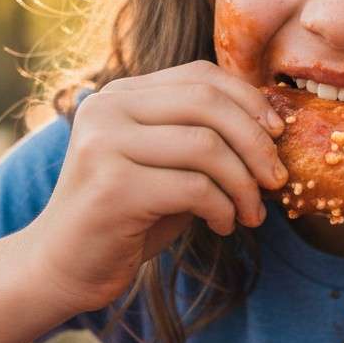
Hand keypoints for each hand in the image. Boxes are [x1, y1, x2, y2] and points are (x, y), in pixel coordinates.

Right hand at [21, 61, 287, 314]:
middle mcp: (107, 109)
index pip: (200, 76)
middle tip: (276, 179)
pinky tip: (223, 226)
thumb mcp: (167, 165)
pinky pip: (195, 188)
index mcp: (121, 94)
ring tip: (251, 213)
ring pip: (206, 145)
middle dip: (256, 142)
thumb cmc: (126, 217)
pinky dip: (223, 208)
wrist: (64, 267)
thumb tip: (272, 128)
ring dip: (243, 184)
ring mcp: (105, 145)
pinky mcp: (112, 187)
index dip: (249, 101)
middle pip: (208, 103)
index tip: (279, 134)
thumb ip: (203, 138)